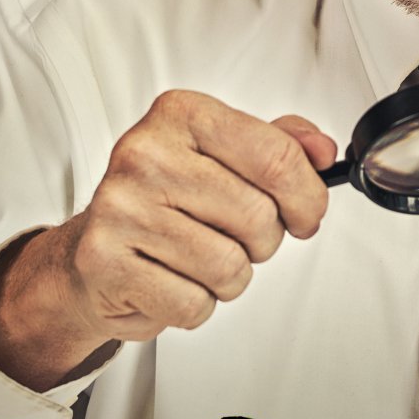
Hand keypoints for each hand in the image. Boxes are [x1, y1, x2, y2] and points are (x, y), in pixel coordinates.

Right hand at [0, 91, 335, 389]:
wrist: (94, 254)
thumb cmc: (166, 203)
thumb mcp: (223, 156)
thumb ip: (279, 145)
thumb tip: (324, 151)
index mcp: (180, 114)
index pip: (275, 156)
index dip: (307, 196)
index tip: (306, 214)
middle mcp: (145, 154)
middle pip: (259, 217)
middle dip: (263, 242)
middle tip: (232, 237)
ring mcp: (121, 208)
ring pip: (230, 267)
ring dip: (229, 277)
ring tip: (197, 259)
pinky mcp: (106, 261)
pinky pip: (193, 304)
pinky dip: (195, 304)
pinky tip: (170, 280)